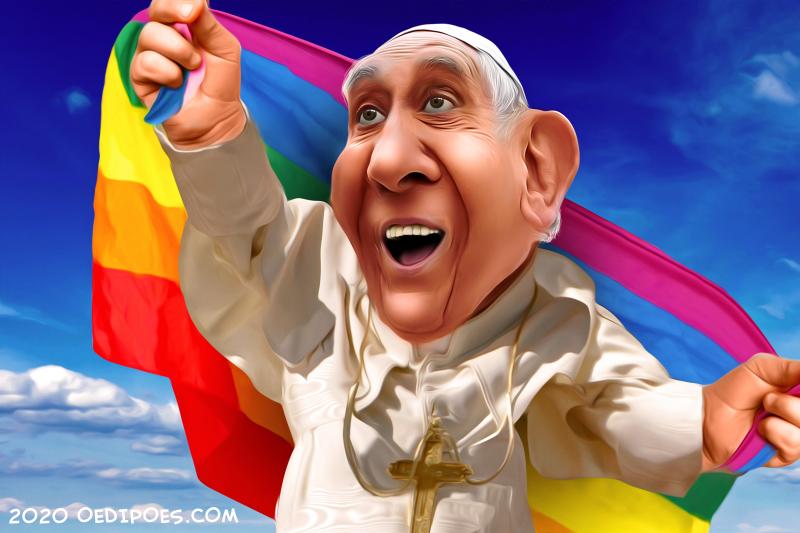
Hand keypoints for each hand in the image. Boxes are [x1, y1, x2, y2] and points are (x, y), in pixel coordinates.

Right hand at [131, 0, 246, 148]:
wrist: (217, 118)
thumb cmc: (220, 83)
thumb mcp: (225, 49)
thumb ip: (209, 24)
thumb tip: (194, 1)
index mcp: (185, 25)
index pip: (171, 1)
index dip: (176, 0)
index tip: (194, 6)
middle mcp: (165, 36)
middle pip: (155, 9)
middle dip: (170, 9)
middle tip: (189, 15)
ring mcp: (150, 54)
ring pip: (149, 34)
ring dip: (178, 50)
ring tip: (192, 66)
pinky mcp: (140, 76)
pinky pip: (145, 62)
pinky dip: (167, 72)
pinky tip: (176, 83)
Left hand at [702, 353, 799, 469]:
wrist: (709, 417)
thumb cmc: (734, 390)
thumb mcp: (762, 368)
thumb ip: (792, 368)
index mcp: (798, 393)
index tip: (794, 388)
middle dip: (790, 402)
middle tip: (768, 399)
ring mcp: (797, 435)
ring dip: (782, 414)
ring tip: (762, 413)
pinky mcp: (787, 455)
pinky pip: (795, 444)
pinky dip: (775, 432)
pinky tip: (761, 430)